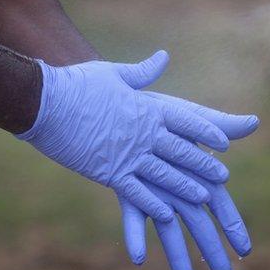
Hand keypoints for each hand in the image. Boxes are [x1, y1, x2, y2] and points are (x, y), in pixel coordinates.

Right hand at [17, 51, 233, 221]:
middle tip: (222, 176)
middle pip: (180, 151)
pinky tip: (166, 213)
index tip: (223, 142)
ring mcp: (126, 154)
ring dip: (185, 186)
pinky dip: (152, 203)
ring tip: (203, 197)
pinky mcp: (107, 172)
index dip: (205, 132)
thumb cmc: (79, 83)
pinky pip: (135, 192)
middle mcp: (142, 133)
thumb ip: (143, 72)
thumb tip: (163, 56)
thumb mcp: (114, 73)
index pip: (185, 121)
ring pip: (164, 175)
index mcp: (146, 108)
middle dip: (202, 164)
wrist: (46, 102)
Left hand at [119, 92, 258, 269]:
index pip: (221, 205)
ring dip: (177, 256)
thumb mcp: (190, 116)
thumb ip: (219, 123)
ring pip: (169, 230)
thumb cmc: (161, 112)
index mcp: (197, 174)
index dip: (233, 226)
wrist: (122, 108)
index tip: (245, 250)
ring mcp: (155, 193)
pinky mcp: (130, 192)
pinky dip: (136, 236)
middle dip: (212, 251)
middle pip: (199, 225)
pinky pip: (133, 217)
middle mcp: (178, 188)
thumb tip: (254, 122)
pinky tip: (138, 257)